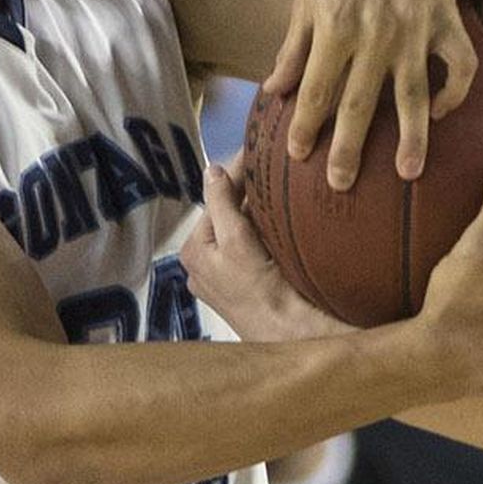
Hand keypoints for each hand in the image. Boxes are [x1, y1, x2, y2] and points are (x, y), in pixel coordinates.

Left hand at [184, 164, 342, 340]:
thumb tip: (212, 170)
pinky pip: (253, 246)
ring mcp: (225, 277)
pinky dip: (265, 230)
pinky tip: (280, 216)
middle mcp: (205, 265)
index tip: (254, 149)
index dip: (236, 173)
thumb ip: (221, 202)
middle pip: (227, 214)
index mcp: (194, 252)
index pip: (215, 199)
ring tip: (277, 183)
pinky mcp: (248, 285)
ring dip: (258, 209)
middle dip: (247, 191)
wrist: (288, 334)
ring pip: (240, 229)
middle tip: (270, 163)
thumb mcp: (235, 240)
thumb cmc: (258, 293)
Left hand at [265, 0, 477, 189]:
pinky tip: (443, 112)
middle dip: (347, 149)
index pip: (316, 90)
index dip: (305, 125)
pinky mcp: (446, 17)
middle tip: (340, 186)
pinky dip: (455, 91)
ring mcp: (414, 28)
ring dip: (410, 137)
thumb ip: (293, 45)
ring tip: (408, 174)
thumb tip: (274, 91)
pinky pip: (459, 63)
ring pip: (411, 94)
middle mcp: (373, 34)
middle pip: (357, 104)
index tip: (298, 156)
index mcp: (334, 26)